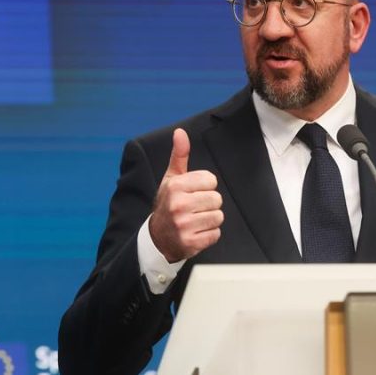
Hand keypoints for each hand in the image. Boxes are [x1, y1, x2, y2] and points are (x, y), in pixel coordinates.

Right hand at [149, 128, 223, 262]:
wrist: (157, 238)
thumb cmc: (168, 204)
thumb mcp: (171, 179)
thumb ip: (179, 155)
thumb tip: (180, 132)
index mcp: (175, 186)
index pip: (211, 180)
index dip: (205, 187)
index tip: (193, 193)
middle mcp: (178, 205)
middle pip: (216, 199)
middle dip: (209, 204)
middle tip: (194, 208)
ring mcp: (184, 225)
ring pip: (218, 217)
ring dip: (210, 220)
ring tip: (195, 220)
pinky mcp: (191, 243)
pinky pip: (215, 234)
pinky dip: (209, 234)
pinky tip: (196, 232)